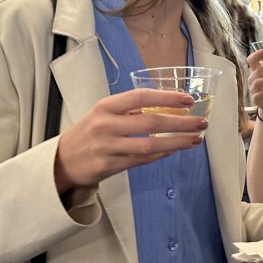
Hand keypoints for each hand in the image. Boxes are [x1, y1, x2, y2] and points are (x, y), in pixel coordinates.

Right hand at [53, 89, 205, 192]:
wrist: (61, 160)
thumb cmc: (89, 132)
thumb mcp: (103, 113)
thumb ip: (130, 109)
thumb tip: (169, 106)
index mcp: (106, 106)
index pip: (141, 97)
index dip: (167, 97)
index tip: (188, 99)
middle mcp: (106, 125)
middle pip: (151, 122)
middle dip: (181, 122)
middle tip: (201, 122)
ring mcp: (107, 147)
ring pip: (150, 145)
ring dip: (177, 142)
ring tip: (195, 139)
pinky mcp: (109, 166)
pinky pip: (142, 160)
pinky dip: (161, 154)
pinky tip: (175, 150)